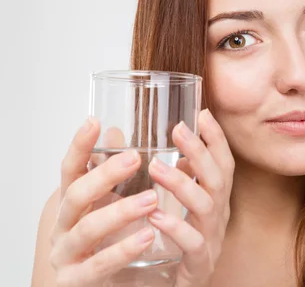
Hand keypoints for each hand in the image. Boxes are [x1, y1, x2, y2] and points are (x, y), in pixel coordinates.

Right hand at [49, 118, 158, 286]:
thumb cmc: (98, 244)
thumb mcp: (102, 206)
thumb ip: (109, 174)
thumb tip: (116, 132)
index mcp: (72, 206)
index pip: (69, 170)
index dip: (79, 147)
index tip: (93, 122)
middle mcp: (64, 227)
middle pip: (77, 195)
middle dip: (105, 176)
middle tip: (135, 158)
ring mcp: (67, 255)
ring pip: (88, 229)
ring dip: (120, 212)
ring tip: (152, 199)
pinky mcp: (76, 281)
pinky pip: (99, 265)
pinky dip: (123, 250)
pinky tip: (146, 237)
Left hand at [147, 108, 234, 286]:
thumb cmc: (180, 245)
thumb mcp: (180, 207)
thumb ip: (176, 179)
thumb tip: (157, 147)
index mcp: (216, 200)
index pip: (224, 163)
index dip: (216, 139)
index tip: (202, 114)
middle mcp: (219, 216)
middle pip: (219, 178)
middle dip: (201, 151)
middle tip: (178, 129)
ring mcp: (212, 239)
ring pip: (207, 206)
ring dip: (182, 184)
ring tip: (156, 168)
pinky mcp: (199, 264)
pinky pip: (192, 244)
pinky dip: (175, 227)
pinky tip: (155, 216)